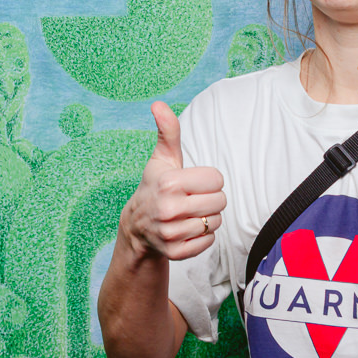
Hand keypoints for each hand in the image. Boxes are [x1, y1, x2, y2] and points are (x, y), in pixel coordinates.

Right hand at [119, 102, 224, 260]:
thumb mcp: (162, 158)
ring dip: (207, 217)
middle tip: (192, 199)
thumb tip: (158, 104)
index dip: (208, 179)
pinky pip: (208, 241)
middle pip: (220, 201)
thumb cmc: (155, 187)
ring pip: (215, 222)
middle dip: (210, 198)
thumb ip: (168, 131)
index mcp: (169, 184)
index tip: (192, 183)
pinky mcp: (176, 252)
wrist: (137, 227)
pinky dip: (202, 236)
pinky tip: (186, 229)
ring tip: (188, 213)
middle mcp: (168, 209)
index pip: (217, 179)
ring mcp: (171, 233)